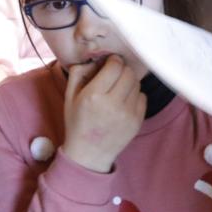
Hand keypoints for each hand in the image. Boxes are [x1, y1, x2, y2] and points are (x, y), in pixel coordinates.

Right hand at [60, 55, 144, 172]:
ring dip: (128, 82)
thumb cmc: (77, 123)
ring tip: (118, 90)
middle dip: (122, 70)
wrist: (88, 154)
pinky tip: (123, 102)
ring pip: (137, 84)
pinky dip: (134, 96)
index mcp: (94, 95)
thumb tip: (96, 58)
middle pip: (128, 72)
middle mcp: (113, 104)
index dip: (113, 61)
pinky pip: (142, 97)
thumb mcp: (69, 96)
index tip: (109, 64)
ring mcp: (127, 114)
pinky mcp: (137, 122)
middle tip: (114, 75)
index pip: (115, 65)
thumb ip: (79, 73)